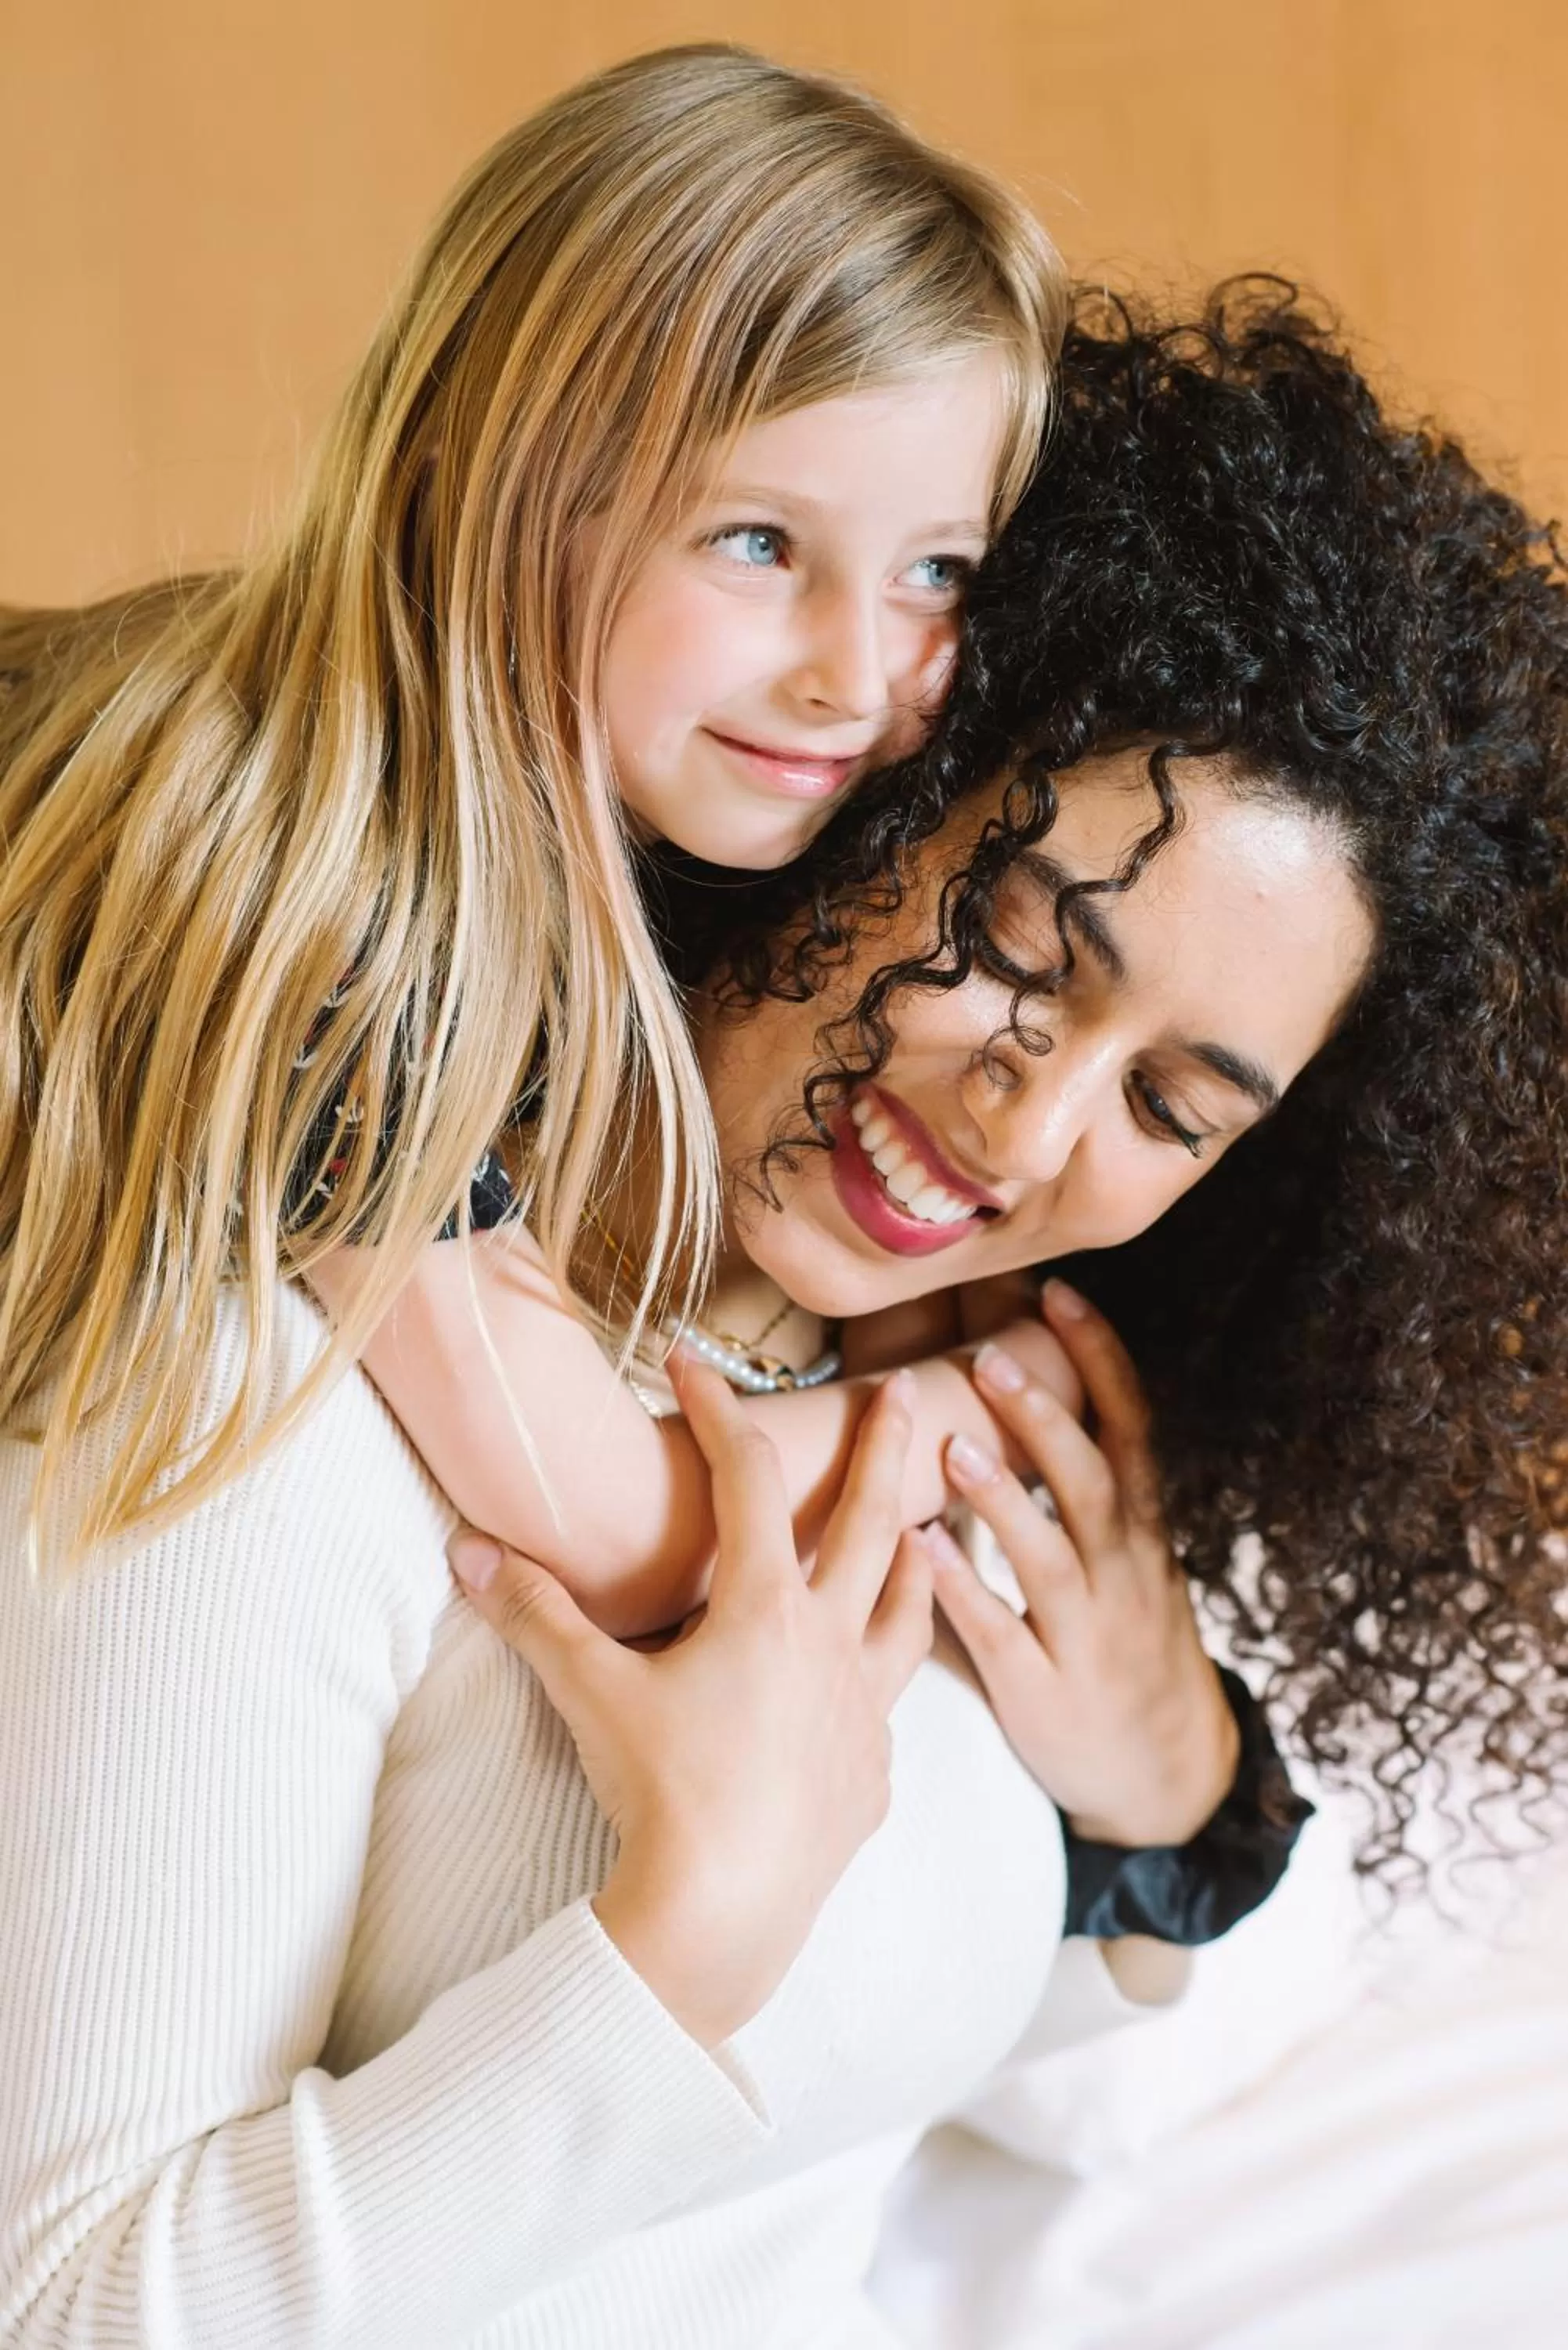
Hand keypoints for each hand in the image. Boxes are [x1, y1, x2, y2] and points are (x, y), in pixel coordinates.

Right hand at [448, 1360, 931, 2046]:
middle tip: (905, 1394)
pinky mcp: (872, 1777)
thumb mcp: (590, 1692)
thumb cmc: (660, 1794)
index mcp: (767, 1610)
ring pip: (910, 1610)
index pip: (747, 1479)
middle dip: (884, 1449)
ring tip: (932, 1525)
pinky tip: (877, 1677)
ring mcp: (863, 1713)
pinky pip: (892, 1706)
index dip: (718, 1412)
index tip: (693, 1363)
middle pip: (871, 1522)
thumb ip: (534, 1613)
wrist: (720, 1916)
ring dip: (919, 1556)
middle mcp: (832, 1646)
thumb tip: (468, 1549)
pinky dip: (890, 1671)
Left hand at [929, 1279, 1237, 1849]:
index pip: (1131, 1427)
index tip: (1060, 1297)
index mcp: (1139, 1532)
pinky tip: (921, 1551)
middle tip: (992, 1358)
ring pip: (1050, 1557)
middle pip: (1092, 1480)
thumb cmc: (1119, 1649)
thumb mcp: (1113, 1564)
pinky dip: (964, 1592)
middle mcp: (1122, 1573)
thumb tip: (977, 1407)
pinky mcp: (1047, 1693)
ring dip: (1003, 1500)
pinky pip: (1003, 1637)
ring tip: (952, 1448)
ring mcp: (1088, 1635)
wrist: (1168, 1776)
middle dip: (1047, 1417)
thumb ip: (1052, 1496)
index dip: (1101, 1360)